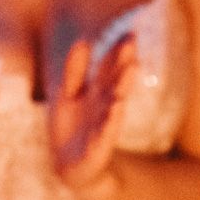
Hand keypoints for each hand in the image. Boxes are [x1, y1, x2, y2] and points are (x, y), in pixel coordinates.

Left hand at [49, 34, 135, 192]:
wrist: (70, 165)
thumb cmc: (71, 126)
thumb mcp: (67, 95)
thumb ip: (75, 71)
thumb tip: (83, 41)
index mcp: (98, 92)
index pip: (110, 69)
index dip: (118, 53)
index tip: (129, 34)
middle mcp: (104, 107)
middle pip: (114, 84)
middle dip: (122, 67)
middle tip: (132, 49)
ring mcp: (102, 127)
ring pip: (112, 106)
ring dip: (121, 91)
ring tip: (129, 72)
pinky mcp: (97, 149)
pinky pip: (103, 135)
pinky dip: (109, 123)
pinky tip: (115, 109)